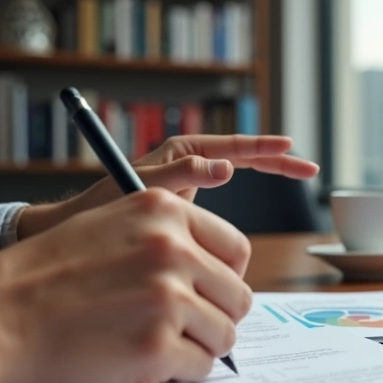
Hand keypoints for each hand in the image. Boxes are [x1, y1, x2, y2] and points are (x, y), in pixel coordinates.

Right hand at [0, 189, 252, 382]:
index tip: (203, 295)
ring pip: (224, 335)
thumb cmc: (42, 279)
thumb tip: (217, 268)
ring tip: (154, 345)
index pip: (236, 251)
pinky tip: (142, 364)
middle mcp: (172, 250)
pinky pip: (201, 368)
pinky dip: (178, 373)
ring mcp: (168, 299)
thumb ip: (165, 236)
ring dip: (197, 348)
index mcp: (164, 212)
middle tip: (177, 329)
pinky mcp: (158, 347)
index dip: (223, 279)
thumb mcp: (108, 226)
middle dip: (214, 318)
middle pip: (238, 297)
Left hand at [17, 134, 320, 239]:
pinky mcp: (186, 205)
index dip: (266, 149)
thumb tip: (225, 167)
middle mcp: (187, 163)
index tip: (293, 148)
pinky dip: (249, 194)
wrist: (73, 236)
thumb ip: (182, 176)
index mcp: (181, 153)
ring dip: (268, 173)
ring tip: (299, 176)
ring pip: (240, 172)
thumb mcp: (143, 191)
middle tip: (309, 167)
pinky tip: (266, 212)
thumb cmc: (101, 212)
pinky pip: (228, 193)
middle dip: (277, 160)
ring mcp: (188, 183)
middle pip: (244, 155)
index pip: (235, 146)